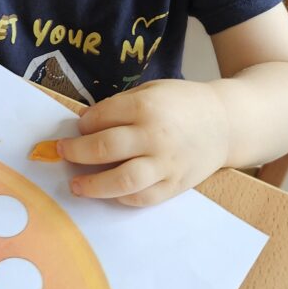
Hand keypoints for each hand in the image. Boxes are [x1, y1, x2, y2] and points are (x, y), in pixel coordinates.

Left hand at [56, 79, 229, 206]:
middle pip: (104, 149)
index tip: (77, 128)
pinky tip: (108, 192)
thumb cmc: (183, 103)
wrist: (226, 123)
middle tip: (61, 153)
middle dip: (76, 152)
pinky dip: (121, 198)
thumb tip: (84, 123)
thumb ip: (120, 106)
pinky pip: (142, 198)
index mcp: (147, 107)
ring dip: (92, 185)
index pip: (100, 118)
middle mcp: (155, 136)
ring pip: (121, 181)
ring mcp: (165, 164)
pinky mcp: (174, 185)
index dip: (82, 124)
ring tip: (75, 185)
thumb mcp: (151, 91)